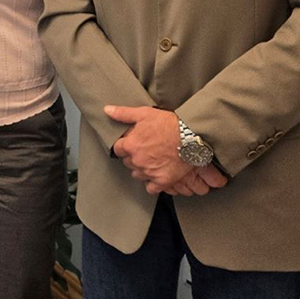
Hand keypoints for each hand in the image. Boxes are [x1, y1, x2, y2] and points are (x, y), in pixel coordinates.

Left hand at [106, 104, 225, 195]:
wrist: (192, 136)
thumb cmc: (169, 123)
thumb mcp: (145, 113)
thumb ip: (123, 113)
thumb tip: (107, 110)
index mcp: (131, 145)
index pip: (118, 150)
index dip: (124, 146)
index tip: (130, 144)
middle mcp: (138, 160)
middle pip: (128, 162)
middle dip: (133, 157)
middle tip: (145, 150)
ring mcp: (149, 172)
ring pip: (138, 175)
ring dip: (142, 169)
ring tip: (152, 161)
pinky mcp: (162, 181)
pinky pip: (151, 188)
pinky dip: (153, 183)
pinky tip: (157, 175)